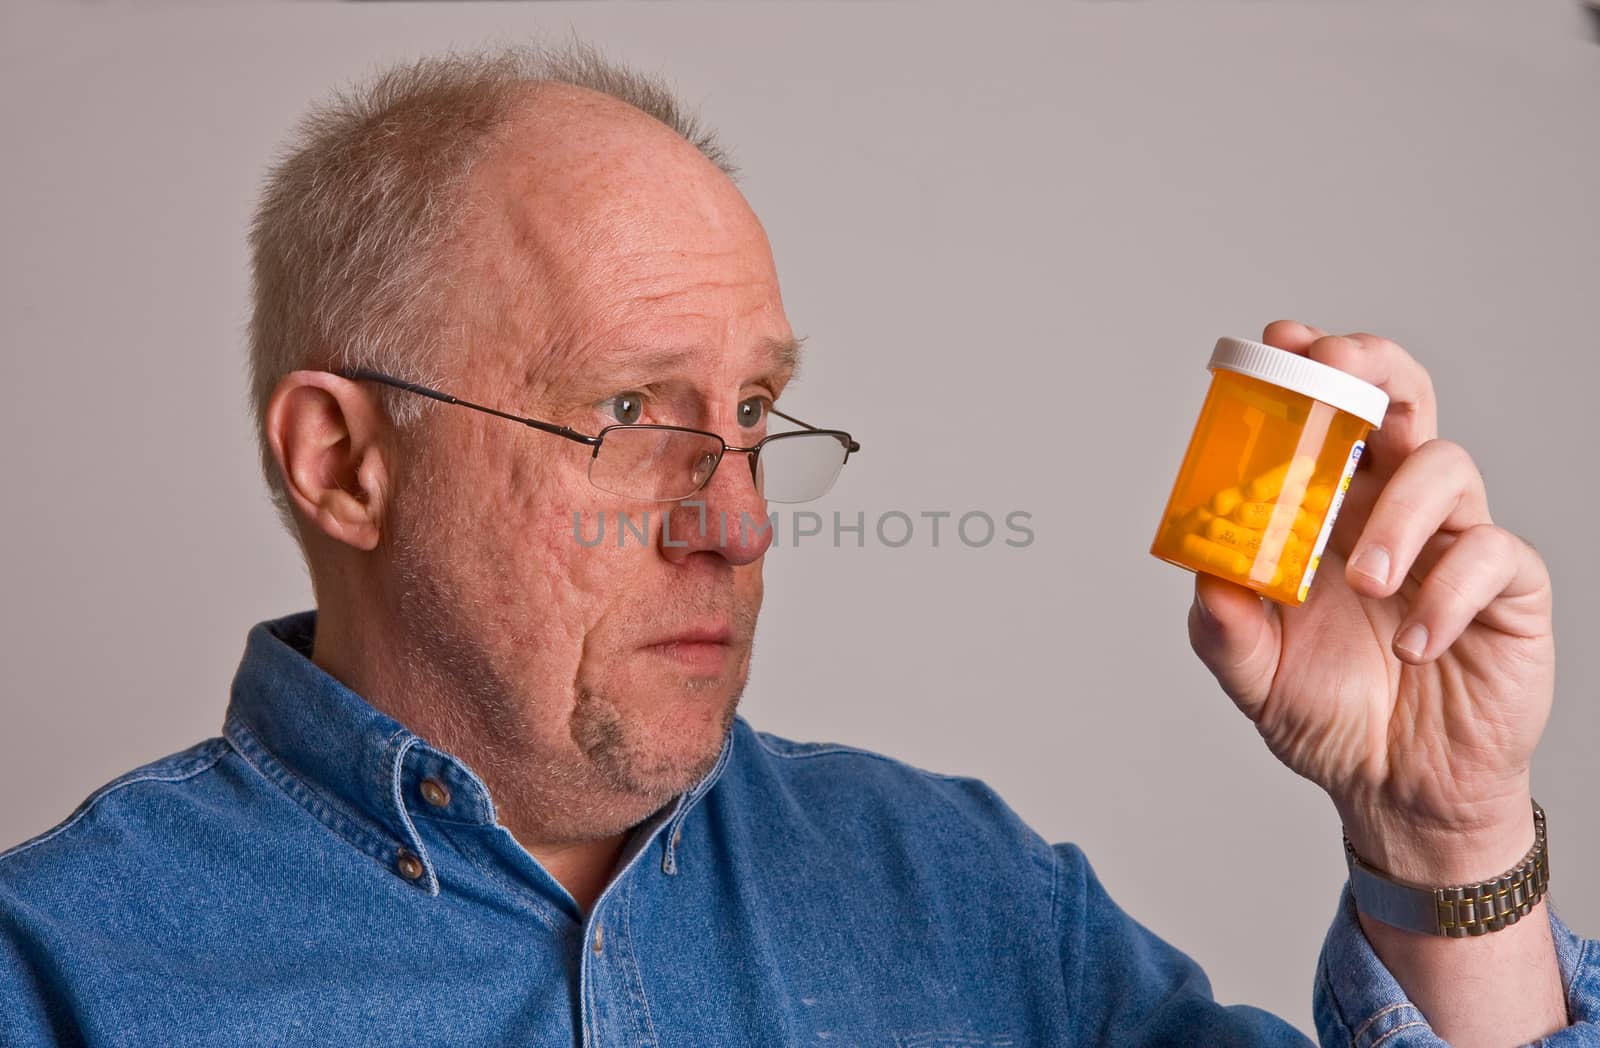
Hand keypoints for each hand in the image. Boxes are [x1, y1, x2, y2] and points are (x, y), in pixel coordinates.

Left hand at [1186, 320, 1554, 882]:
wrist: (1395, 791)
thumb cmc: (1328, 713)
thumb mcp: (1254, 674)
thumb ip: (1224, 627)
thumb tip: (1206, 575)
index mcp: (1328, 510)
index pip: (1326, 415)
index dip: (1309, 366)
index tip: (1282, 341)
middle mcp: (1392, 509)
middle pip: (1401, 398)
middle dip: (1371, 369)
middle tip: (1337, 378)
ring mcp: (1454, 542)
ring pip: (1446, 465)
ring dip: (1399, 510)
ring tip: (1366, 580)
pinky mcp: (1506, 590)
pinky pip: (1494, 555)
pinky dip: (1448, 590)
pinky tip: (1417, 643)